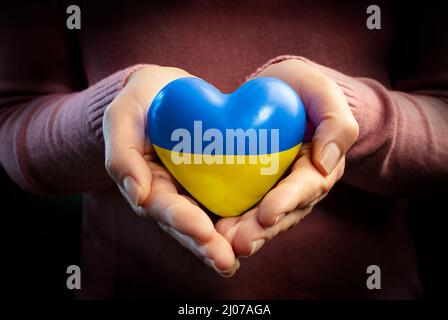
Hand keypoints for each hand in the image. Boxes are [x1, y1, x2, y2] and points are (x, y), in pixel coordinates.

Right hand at [103, 65, 239, 275]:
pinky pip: (228, 202)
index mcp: (148, 182)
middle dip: (205, 245)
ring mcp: (194, 190)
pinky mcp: (216, 181)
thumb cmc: (141, 100)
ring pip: (209, 222)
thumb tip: (136, 196)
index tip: (203, 233)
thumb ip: (122, 155)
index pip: (164, 207)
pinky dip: (241, 217)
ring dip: (224, 242)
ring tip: (241, 257)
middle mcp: (172, 194)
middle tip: (226, 261)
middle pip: (188, 225)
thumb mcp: (122, 117)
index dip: (182, 221)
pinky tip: (260, 229)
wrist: (167, 90)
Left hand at [216, 59, 358, 256]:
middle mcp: (300, 185)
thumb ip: (335, 123)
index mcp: (320, 165)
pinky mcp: (254, 190)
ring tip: (224, 242)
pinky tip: (214, 232)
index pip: (307, 187)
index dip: (287, 201)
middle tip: (241, 242)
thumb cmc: (301, 89)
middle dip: (263, 229)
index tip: (267, 213)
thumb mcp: (322, 93)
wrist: (276, 90)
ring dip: (246, 233)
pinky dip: (232, 221)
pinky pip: (246, 209)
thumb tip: (326, 164)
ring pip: (265, 219)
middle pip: (284, 212)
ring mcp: (276, 190)